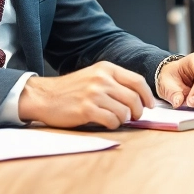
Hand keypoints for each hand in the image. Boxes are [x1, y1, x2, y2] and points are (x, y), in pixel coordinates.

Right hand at [16, 61, 153, 128]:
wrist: (44, 96)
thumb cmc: (70, 90)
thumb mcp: (93, 76)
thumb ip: (114, 82)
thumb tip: (139, 98)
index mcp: (106, 68)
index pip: (137, 81)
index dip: (147, 96)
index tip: (149, 106)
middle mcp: (102, 79)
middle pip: (134, 98)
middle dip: (138, 111)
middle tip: (134, 117)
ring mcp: (94, 94)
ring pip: (125, 112)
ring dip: (124, 119)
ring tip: (116, 119)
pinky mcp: (87, 109)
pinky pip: (112, 121)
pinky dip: (113, 125)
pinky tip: (106, 123)